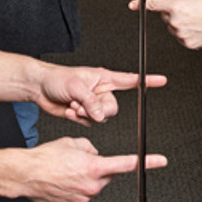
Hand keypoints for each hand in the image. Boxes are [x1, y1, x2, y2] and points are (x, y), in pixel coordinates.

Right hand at [19, 137, 167, 201]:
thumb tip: (94, 153)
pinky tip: (62, 181)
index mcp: (95, 167)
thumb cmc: (45, 158)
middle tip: (79, 161)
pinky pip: (81, 195)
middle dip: (98, 168)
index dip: (147, 162)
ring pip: (93, 185)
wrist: (26, 174)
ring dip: (85, 178)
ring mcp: (83, 198)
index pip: (127, 164)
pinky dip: (75, 188)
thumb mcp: (72, 142)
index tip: (160, 161)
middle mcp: (92, 185)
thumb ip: (90, 147)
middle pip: (106, 175)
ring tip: (66, 171)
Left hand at [35, 65, 167, 124]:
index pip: (130, 79)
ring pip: (102, 118)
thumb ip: (91, 102)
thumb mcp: (75, 87)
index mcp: (103, 78)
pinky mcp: (84, 113)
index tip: (162, 80)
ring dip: (86, 115)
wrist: (39, 88)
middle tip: (84, 106)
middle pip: (113, 108)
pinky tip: (70, 112)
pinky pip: (90, 123)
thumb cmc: (56, 78)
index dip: (147, 80)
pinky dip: (80, 119)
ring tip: (73, 106)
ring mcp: (93, 103)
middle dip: (98, 110)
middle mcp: (101, 91)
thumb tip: (101, 115)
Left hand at [131, 0, 201, 49]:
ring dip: (180, 25)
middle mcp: (176, 21)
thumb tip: (169, 1)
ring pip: (173, 29)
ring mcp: (181, 34)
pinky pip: (181, 39)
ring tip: (195, 21)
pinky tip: (197, 30)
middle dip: (172, 14)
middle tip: (188, 12)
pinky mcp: (187, 44)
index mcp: (175, 7)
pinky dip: (187, 35)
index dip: (140, 4)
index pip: (154, 5)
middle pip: (165, 18)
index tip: (132, 5)